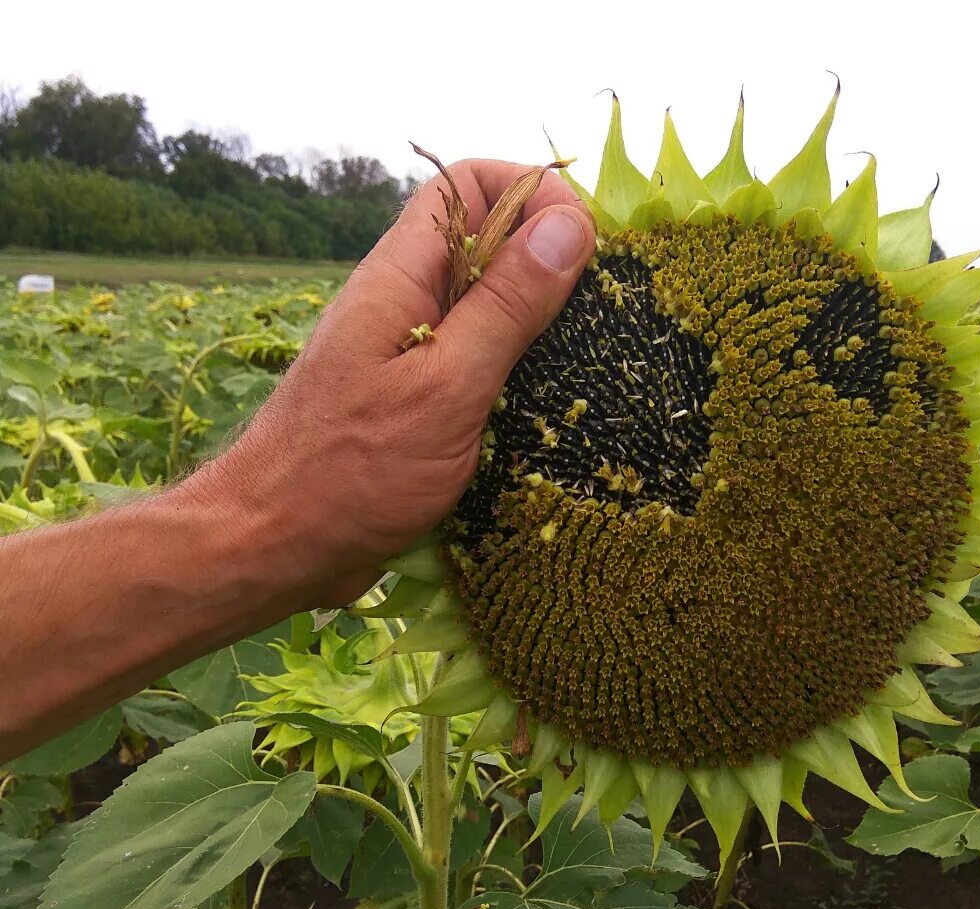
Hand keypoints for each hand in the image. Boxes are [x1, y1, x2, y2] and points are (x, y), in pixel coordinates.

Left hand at [191, 159, 595, 608]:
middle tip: (598, 315)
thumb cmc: (350, 472)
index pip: (468, 184)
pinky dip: (515, 380)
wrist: (274, 547)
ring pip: (485, 313)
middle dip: (546, 265)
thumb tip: (569, 226)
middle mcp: (402, 304)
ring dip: (537, 330)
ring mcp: (407, 356)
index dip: (531, 194)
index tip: (584, 247)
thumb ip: (506, 308)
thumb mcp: (445, 387)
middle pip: (485, 246)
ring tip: (584, 365)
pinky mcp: (414, 406)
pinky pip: (475, 369)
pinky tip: (546, 415)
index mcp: (400, 276)